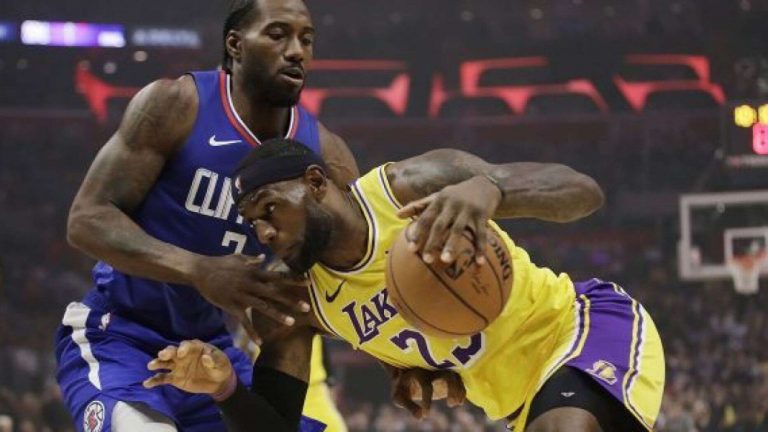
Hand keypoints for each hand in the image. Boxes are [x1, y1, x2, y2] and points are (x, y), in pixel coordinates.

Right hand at [143, 340, 233, 394]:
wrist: (218, 382)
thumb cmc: (220, 367)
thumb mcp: (221, 362)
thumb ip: (214, 359)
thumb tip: (206, 357)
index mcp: (195, 348)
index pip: (187, 345)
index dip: (183, 348)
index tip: (181, 353)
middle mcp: (183, 355)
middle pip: (172, 351)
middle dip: (167, 352)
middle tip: (163, 355)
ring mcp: (178, 366)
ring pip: (165, 363)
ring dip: (158, 363)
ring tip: (151, 366)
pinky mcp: (175, 378)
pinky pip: (163, 378)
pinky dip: (154, 380)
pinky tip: (147, 383)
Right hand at [191, 254, 309, 344]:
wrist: (200, 271)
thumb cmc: (220, 263)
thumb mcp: (238, 258)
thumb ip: (252, 259)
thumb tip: (263, 257)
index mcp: (255, 273)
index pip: (278, 276)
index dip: (293, 279)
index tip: (308, 282)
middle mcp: (251, 284)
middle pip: (275, 293)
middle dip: (291, 300)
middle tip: (307, 307)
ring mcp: (242, 296)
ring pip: (263, 307)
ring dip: (277, 315)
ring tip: (291, 322)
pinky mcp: (232, 307)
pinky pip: (244, 322)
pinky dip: (252, 333)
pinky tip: (260, 342)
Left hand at [390, 368, 465, 418]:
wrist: (406, 374)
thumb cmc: (402, 387)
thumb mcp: (400, 397)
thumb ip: (409, 406)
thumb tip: (420, 417)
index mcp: (417, 372)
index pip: (426, 385)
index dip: (427, 401)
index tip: (426, 415)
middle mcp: (431, 368)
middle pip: (446, 374)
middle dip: (452, 389)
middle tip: (450, 404)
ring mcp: (440, 369)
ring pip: (455, 375)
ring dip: (458, 389)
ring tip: (454, 404)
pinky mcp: (447, 374)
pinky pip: (459, 378)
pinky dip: (461, 389)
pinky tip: (459, 403)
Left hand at [397, 176, 500, 265]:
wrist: (485, 184)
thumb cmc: (456, 194)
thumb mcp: (438, 196)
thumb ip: (418, 205)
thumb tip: (397, 215)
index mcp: (439, 200)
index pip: (426, 218)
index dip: (418, 233)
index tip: (411, 249)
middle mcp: (452, 204)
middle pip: (440, 225)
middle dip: (432, 242)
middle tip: (426, 260)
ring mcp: (468, 209)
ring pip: (458, 229)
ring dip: (452, 245)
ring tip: (446, 261)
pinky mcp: (483, 214)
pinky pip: (481, 234)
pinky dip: (480, 248)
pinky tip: (478, 263)